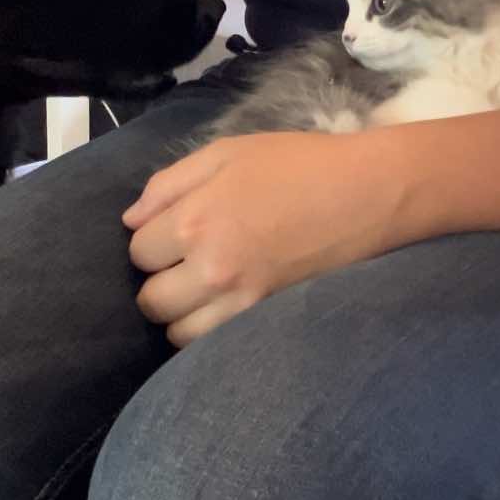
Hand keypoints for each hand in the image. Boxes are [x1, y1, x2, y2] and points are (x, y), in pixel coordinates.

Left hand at [123, 130, 419, 346]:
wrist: (368, 193)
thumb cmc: (297, 164)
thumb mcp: (227, 153)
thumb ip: (169, 184)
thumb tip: (131, 220)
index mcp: (195, 219)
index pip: (138, 252)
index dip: (152, 242)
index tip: (174, 233)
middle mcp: (211, 267)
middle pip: (150, 301)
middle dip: (159, 283)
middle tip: (184, 266)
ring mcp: (240, 301)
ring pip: (177, 333)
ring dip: (182, 314)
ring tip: (203, 292)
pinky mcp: (266, 320)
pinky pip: (213, 346)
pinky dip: (208, 333)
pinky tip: (222, 310)